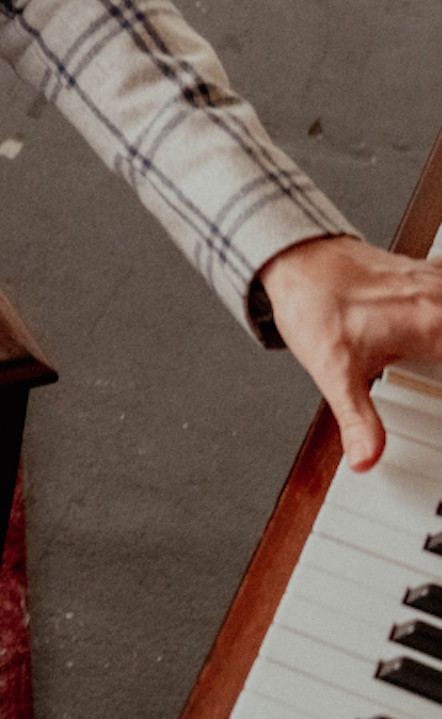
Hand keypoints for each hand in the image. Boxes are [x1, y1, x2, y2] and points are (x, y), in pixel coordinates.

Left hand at [258, 234, 441, 468]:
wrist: (291, 259)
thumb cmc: (312, 306)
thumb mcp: (335, 373)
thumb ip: (358, 421)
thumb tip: (366, 459)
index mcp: (434, 328)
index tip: (440, 394)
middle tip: (437, 382)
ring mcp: (436, 283)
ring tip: (435, 364)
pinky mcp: (423, 273)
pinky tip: (439, 317)